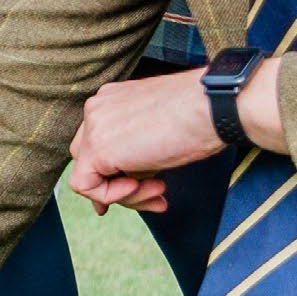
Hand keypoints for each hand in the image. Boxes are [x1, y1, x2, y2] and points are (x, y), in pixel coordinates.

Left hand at [65, 64, 254, 214]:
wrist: (211, 107)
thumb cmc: (199, 117)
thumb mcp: (159, 135)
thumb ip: (137, 154)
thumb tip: (127, 184)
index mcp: (111, 100)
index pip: (99, 143)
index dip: (116, 171)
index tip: (143, 187)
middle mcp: (97, 109)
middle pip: (90, 159)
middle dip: (119, 185)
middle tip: (156, 195)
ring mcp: (93, 126)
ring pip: (89, 174)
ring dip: (125, 193)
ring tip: (160, 190)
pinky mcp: (97, 148)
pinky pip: (84, 185)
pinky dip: (110, 195)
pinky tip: (141, 187)